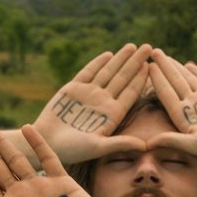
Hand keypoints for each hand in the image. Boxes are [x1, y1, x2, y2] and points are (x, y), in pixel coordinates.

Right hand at [30, 43, 149, 163]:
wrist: (44, 142)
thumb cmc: (71, 150)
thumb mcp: (97, 147)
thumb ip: (120, 144)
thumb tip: (146, 146)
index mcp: (112, 114)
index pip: (130, 93)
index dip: (141, 79)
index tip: (152, 66)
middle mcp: (102, 102)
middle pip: (122, 78)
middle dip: (135, 62)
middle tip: (148, 47)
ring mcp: (88, 94)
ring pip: (107, 72)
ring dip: (119, 59)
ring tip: (132, 46)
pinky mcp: (72, 89)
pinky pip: (87, 73)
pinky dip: (97, 63)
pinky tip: (108, 54)